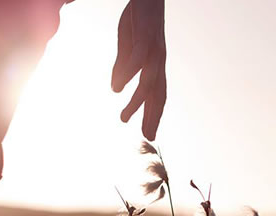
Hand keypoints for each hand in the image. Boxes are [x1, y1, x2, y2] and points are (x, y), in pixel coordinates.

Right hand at [112, 0, 165, 141]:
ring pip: (149, 81)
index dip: (153, 114)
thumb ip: (123, 66)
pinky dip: (129, 74)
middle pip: (158, 94)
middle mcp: (158, 61)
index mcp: (155, 65)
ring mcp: (154, 50)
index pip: (157, 95)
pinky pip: (138, 58)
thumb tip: (117, 88)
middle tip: (148, 136)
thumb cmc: (138, 18)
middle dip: (153, 116)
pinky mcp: (146, 36)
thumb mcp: (128, 45)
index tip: (148, 133)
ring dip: (137, 102)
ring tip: (124, 118)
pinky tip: (119, 88)